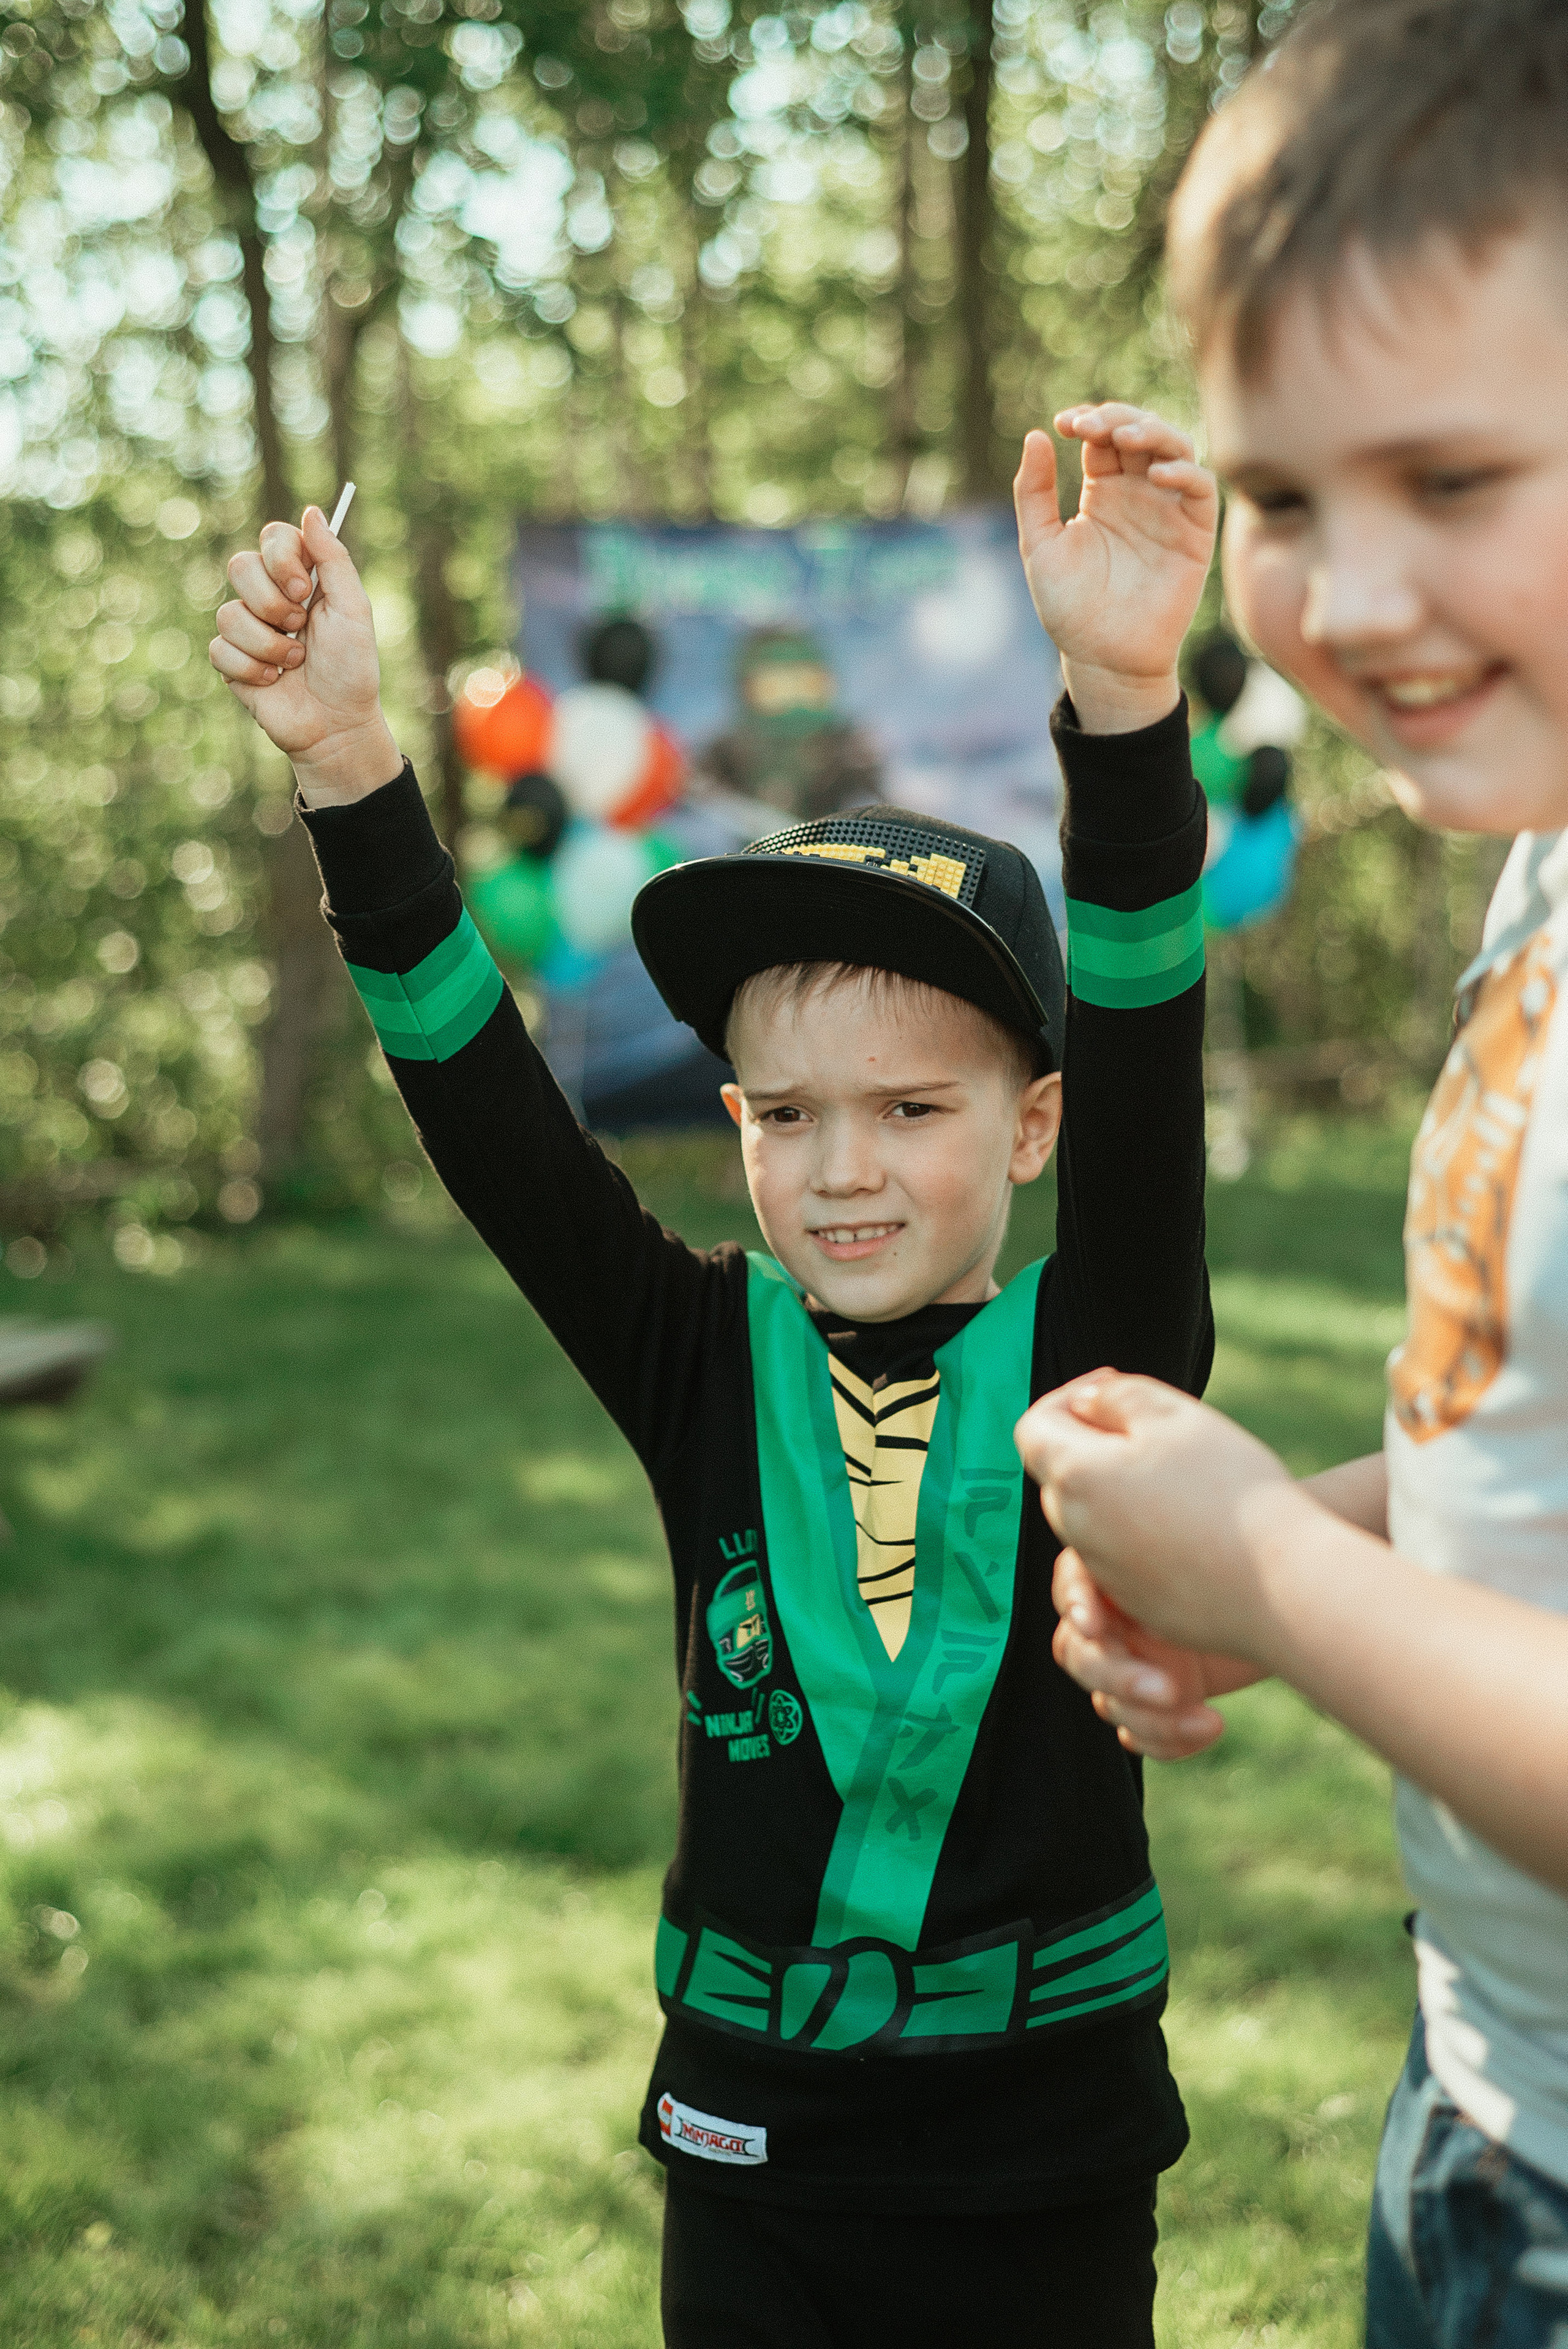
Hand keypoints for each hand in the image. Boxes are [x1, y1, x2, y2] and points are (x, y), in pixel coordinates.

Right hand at [210, 506, 400, 803]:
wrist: (337, 725)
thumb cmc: (352, 669)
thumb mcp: (353, 609)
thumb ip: (334, 558)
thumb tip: (313, 511)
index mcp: (301, 577)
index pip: (272, 537)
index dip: (282, 558)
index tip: (305, 589)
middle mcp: (269, 596)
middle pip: (240, 566)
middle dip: (272, 603)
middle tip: (300, 628)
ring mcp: (246, 628)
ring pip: (228, 613)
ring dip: (269, 644)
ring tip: (294, 662)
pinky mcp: (230, 660)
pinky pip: (220, 649)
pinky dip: (252, 668)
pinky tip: (274, 681)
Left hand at [1014, 405, 1217, 733]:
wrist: (1102, 657)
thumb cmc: (1069, 607)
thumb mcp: (1040, 544)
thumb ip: (1034, 493)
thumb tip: (1035, 436)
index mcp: (1103, 492)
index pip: (1103, 438)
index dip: (1089, 420)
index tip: (1064, 425)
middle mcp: (1139, 494)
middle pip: (1140, 433)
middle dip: (1118, 419)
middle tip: (1092, 426)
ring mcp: (1169, 511)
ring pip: (1176, 449)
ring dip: (1153, 433)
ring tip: (1123, 438)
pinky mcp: (1195, 534)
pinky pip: (1201, 490)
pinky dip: (1184, 473)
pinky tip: (1155, 475)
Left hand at [1016, 1369, 1304, 1658]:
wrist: (1283, 1585)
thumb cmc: (1232, 1491)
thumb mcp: (1173, 1414)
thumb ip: (1115, 1396)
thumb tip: (1083, 1404)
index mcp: (1075, 1477)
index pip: (1034, 1427)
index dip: (1068, 1397)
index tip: (1113, 1387)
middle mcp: (1077, 1531)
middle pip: (1064, 1470)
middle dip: (1096, 1439)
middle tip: (1157, 1425)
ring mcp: (1105, 1573)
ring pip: (1096, 1512)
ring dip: (1123, 1485)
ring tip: (1187, 1473)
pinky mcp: (1137, 1602)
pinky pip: (1125, 1553)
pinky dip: (1146, 1528)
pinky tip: (1199, 1520)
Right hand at [1051, 1548, 1261, 1758]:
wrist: (1300, 1604)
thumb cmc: (1258, 1566)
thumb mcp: (1211, 1550)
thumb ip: (1165, 1548)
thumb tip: (1134, 1558)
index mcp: (1118, 1574)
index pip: (1070, 1588)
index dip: (1075, 1604)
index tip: (1096, 1623)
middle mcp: (1118, 1621)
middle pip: (1078, 1655)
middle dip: (1118, 1677)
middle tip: (1169, 1689)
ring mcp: (1136, 1663)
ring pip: (1107, 1703)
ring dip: (1149, 1719)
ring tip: (1207, 1721)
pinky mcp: (1160, 1701)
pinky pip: (1137, 1733)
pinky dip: (1165, 1740)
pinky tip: (1208, 1728)